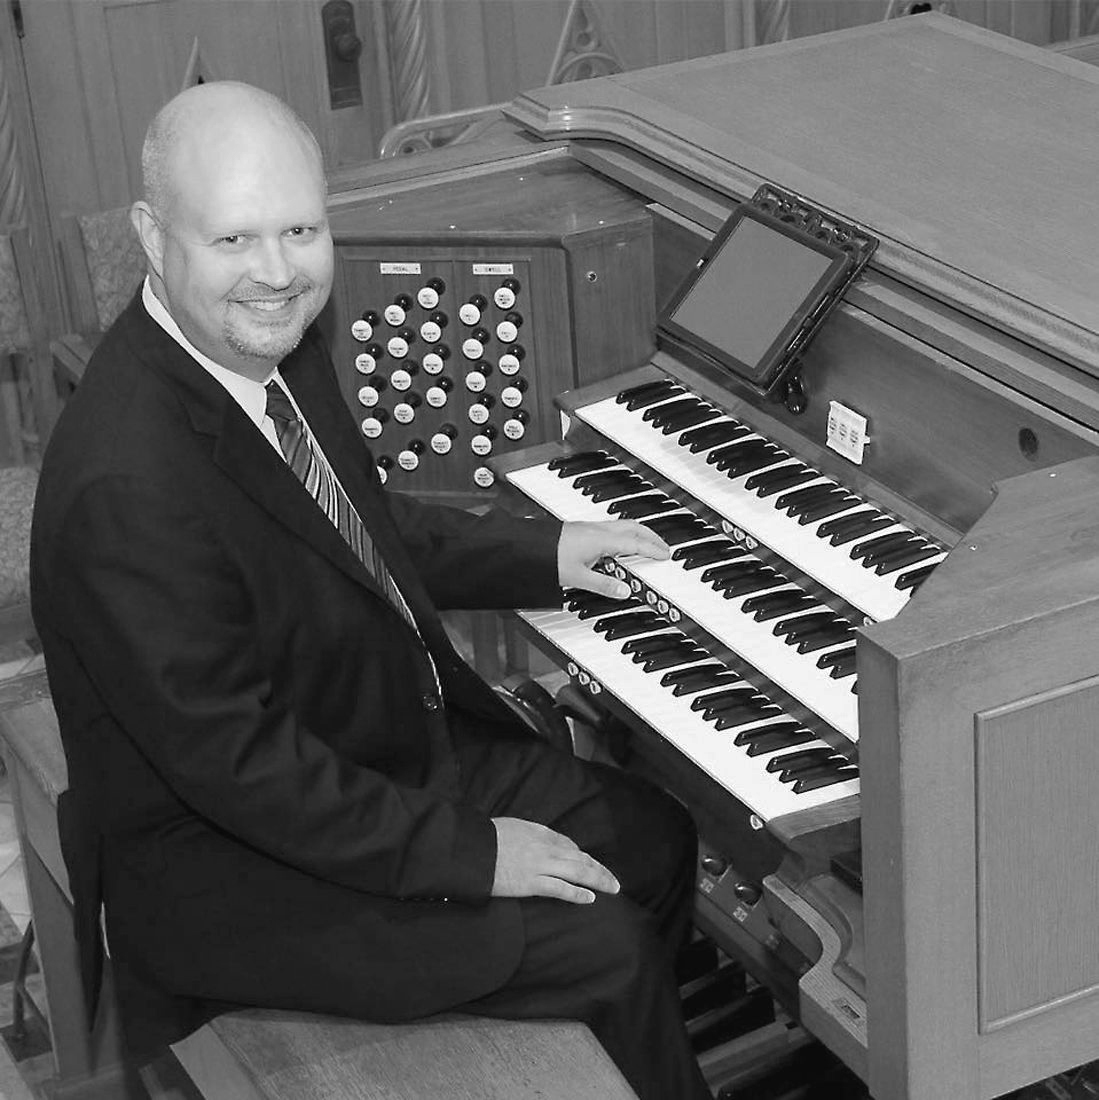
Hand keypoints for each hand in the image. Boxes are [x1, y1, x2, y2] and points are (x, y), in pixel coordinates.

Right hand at [491, 817, 619, 903]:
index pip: (568, 845)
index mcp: (539, 831)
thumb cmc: (484, 838)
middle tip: (614, 880)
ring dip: (598, 880)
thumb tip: (530, 841)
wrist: (471, 848)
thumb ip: (525, 834)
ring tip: (612, 888)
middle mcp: (545, 847)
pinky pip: (560, 889)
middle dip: (599, 869)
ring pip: (578, 872)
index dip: (582, 856)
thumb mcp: (509, 826)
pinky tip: (590, 898)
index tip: (589, 865)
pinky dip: (577, 894)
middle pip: (580, 858)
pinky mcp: (531, 883)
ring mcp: (540, 865)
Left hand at [557, 520, 669, 598]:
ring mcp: (589, 528)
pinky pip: (611, 528)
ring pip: (622, 526)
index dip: (652, 549)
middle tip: (663, 546)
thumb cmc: (548, 558)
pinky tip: (619, 546)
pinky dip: (623, 534)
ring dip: (638, 533)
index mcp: (601, 539)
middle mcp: (597, 529)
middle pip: (633, 527)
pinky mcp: (581, 530)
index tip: (665, 554)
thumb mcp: (578, 577)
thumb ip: (604, 585)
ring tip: (646, 544)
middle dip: (650, 535)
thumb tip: (625, 591)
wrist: (526, 547)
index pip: (635, 543)